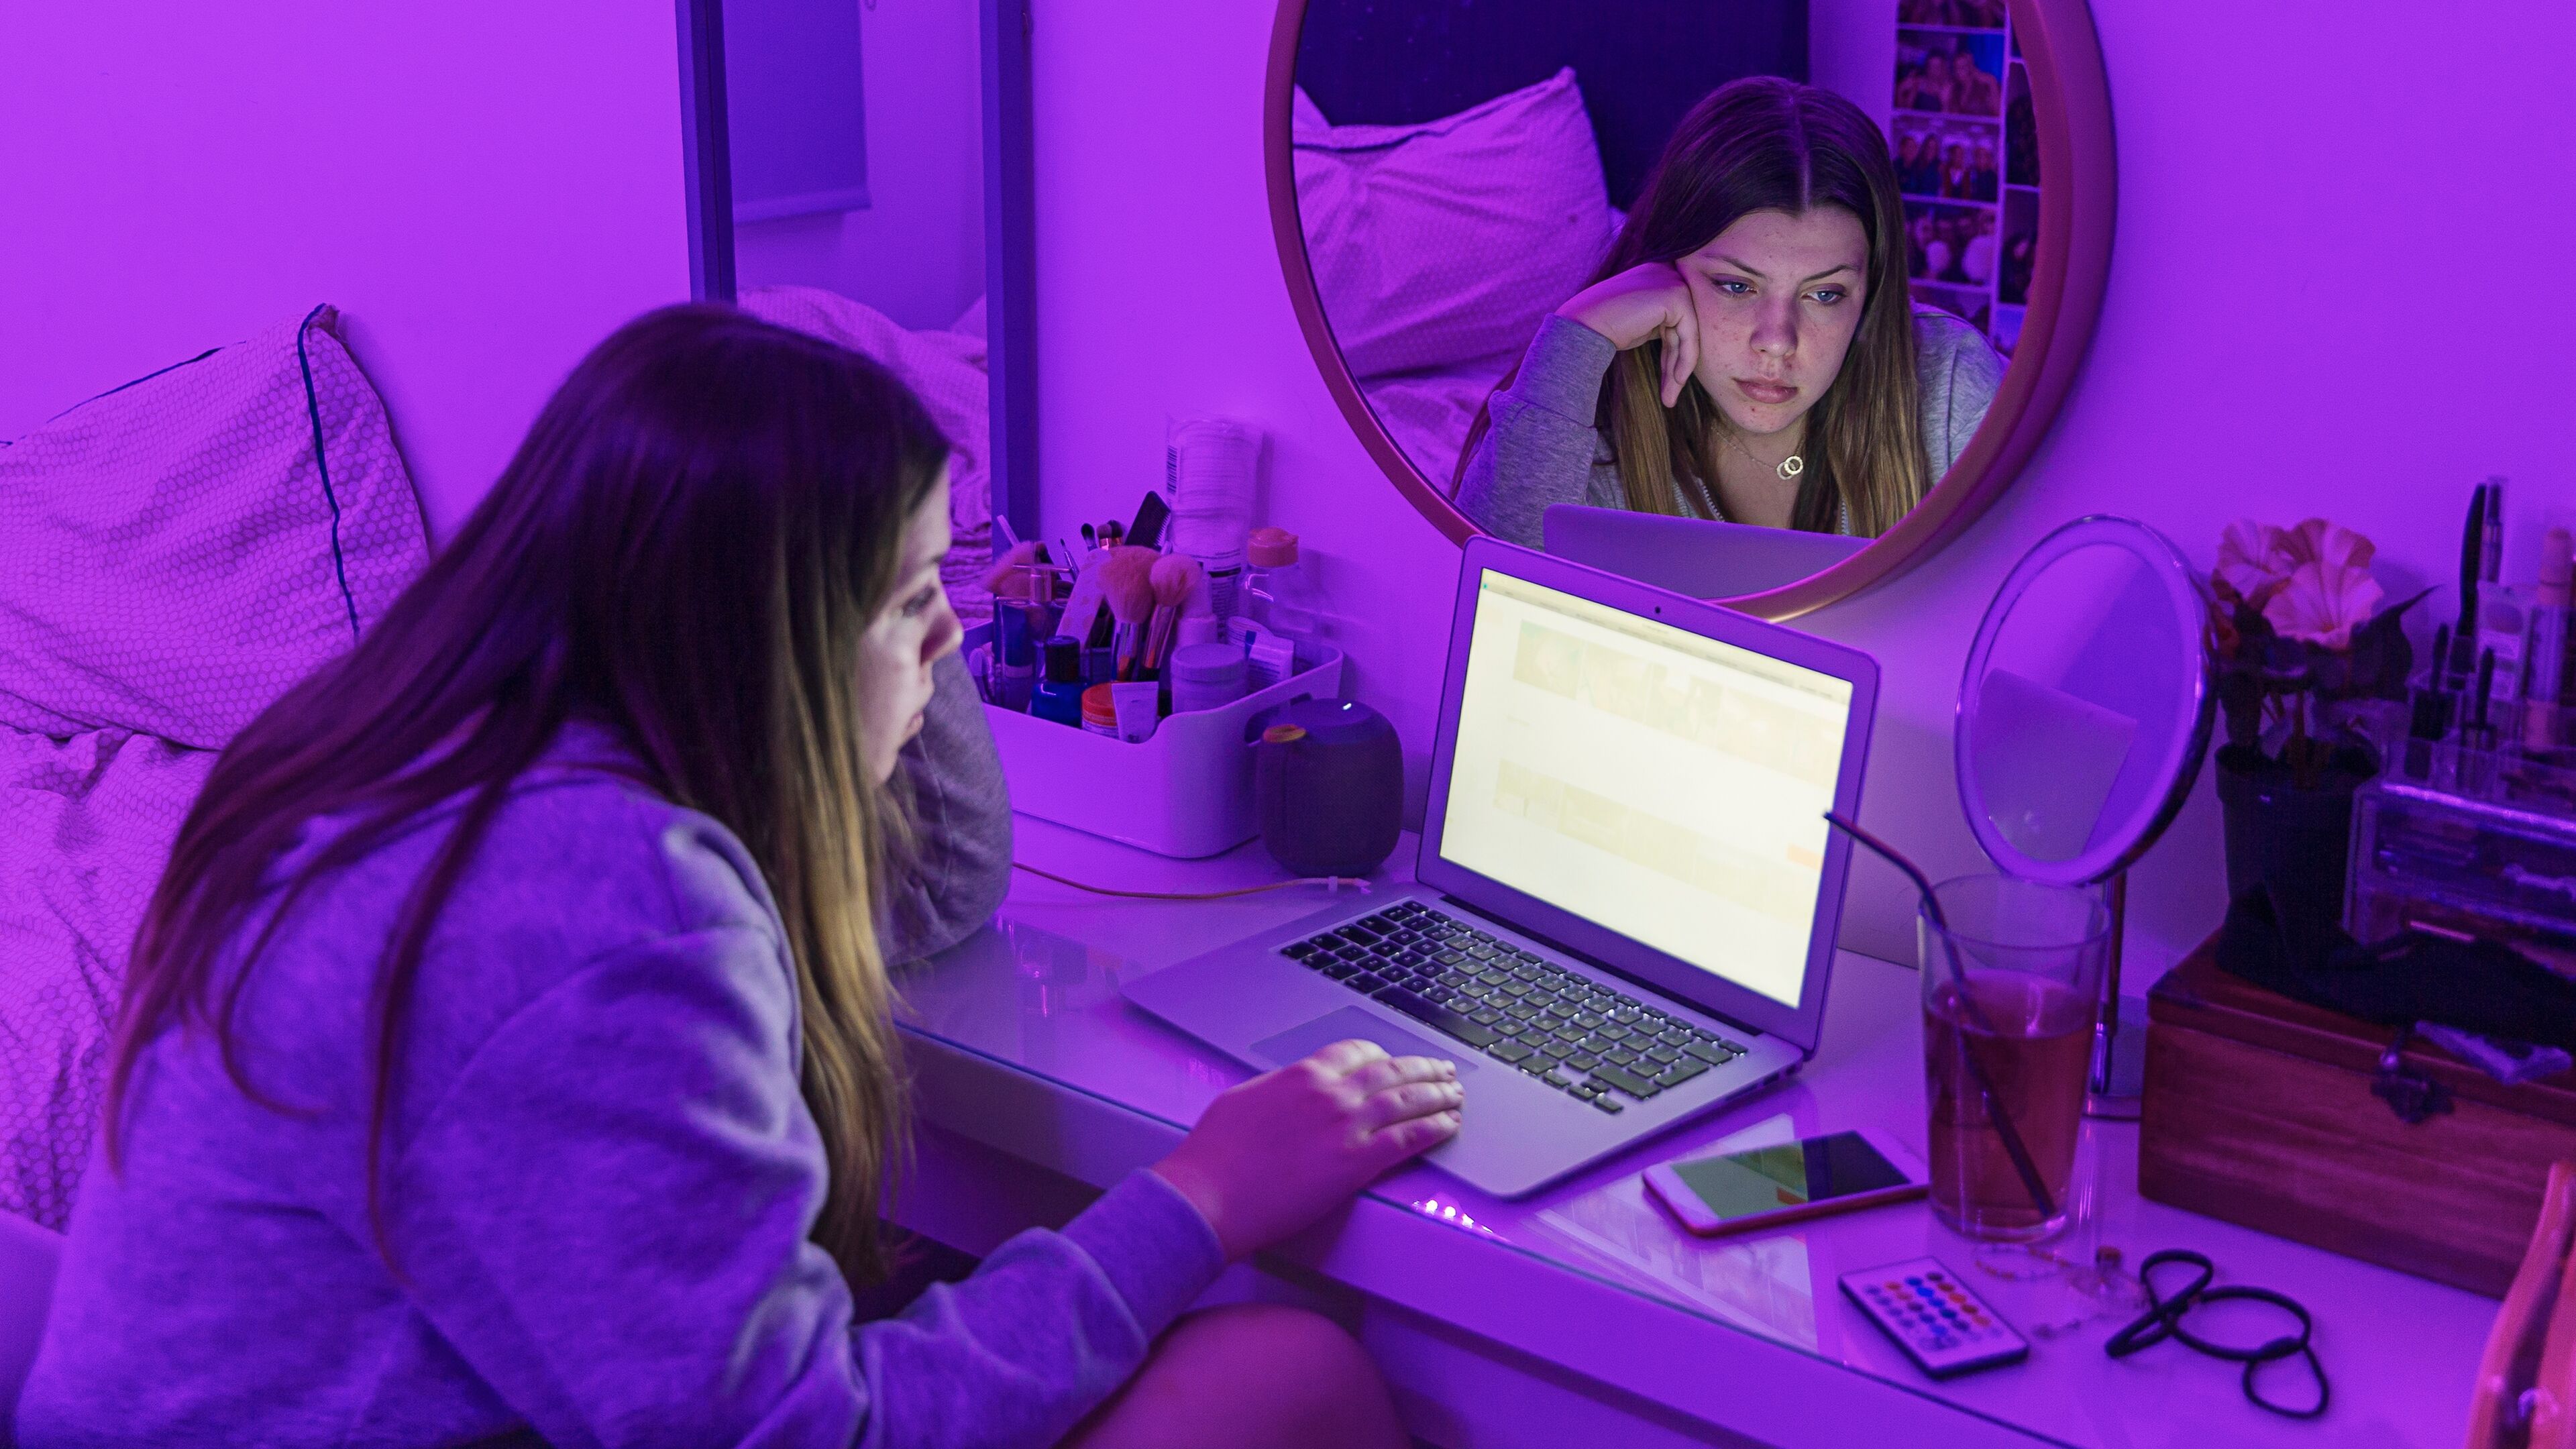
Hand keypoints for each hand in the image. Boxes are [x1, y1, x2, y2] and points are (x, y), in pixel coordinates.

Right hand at [1149, 1040, 1463, 1259]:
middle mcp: (1330, 1094)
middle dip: (1423, 1070)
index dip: (1383, 1057)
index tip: (1395, 1062)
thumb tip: (1292, 1091)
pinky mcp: (1356, 1164)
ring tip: (1456, 1096)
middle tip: (1444, 1072)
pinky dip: (1434, 1129)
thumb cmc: (1215, 1154)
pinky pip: (1408, 1139)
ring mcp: (1346, 1127)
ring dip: (1438, 1096)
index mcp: (1302, 1074)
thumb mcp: (1244, 1100)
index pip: (1357, 1053)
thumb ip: (1279, 1090)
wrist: (1208, 1194)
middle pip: (1392, 1073)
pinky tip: (1449, 1126)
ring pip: (1407, 1101)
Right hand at [1557, 261, 1699, 406]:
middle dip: (1678, 362)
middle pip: (1684, 325)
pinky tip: (1676, 381)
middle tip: (1670, 395)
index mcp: (1656, 275)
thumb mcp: (1640, 324)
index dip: (1674, 351)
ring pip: (1689, 332)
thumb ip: (1662, 324)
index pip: (1676, 318)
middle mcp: (1666, 272)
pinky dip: (1685, 360)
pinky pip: (1690, 333)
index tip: (1669, 379)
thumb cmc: (1602, 329)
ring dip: (1680, 367)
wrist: (1582, 326)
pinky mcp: (1675, 295)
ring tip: (1670, 397)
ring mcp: (1672, 281)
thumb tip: (1685, 345)